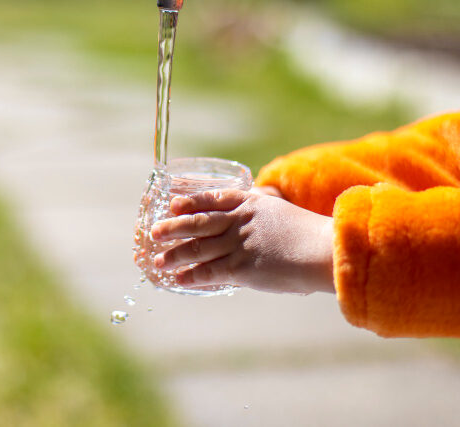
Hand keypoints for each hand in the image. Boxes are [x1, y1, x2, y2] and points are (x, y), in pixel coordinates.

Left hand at [150, 189, 334, 294]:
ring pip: (197, 248)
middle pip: (197, 222)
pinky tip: (179, 279)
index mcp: (250, 203)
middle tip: (154, 232)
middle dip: (172, 227)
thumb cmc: (310, 235)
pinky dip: (192, 276)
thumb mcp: (281, 213)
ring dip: (175, 255)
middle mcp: (238, 221)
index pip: (212, 199)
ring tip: (158, 260)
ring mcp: (238, 244)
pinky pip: (209, 272)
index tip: (172, 204)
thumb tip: (250, 228)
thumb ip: (260, 217)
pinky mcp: (241, 268)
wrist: (324, 251)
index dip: (189, 202)